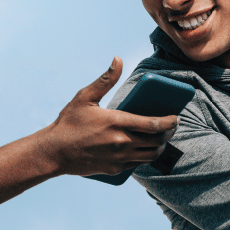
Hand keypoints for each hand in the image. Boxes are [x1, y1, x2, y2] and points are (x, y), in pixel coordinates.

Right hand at [40, 57, 178, 176]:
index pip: (154, 124)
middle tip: (170, 127)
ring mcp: (119, 158)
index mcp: (117, 122)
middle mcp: (122, 143)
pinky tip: (144, 149)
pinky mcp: (115, 170)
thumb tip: (118, 59)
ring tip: (161, 138)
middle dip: (168, 134)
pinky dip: (145, 157)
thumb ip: (106, 79)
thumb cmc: (69, 122)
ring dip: (160, 147)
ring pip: (150, 155)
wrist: (54, 152)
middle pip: (157, 141)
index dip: (170, 122)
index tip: (176, 118)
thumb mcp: (85, 97)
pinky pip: (137, 164)